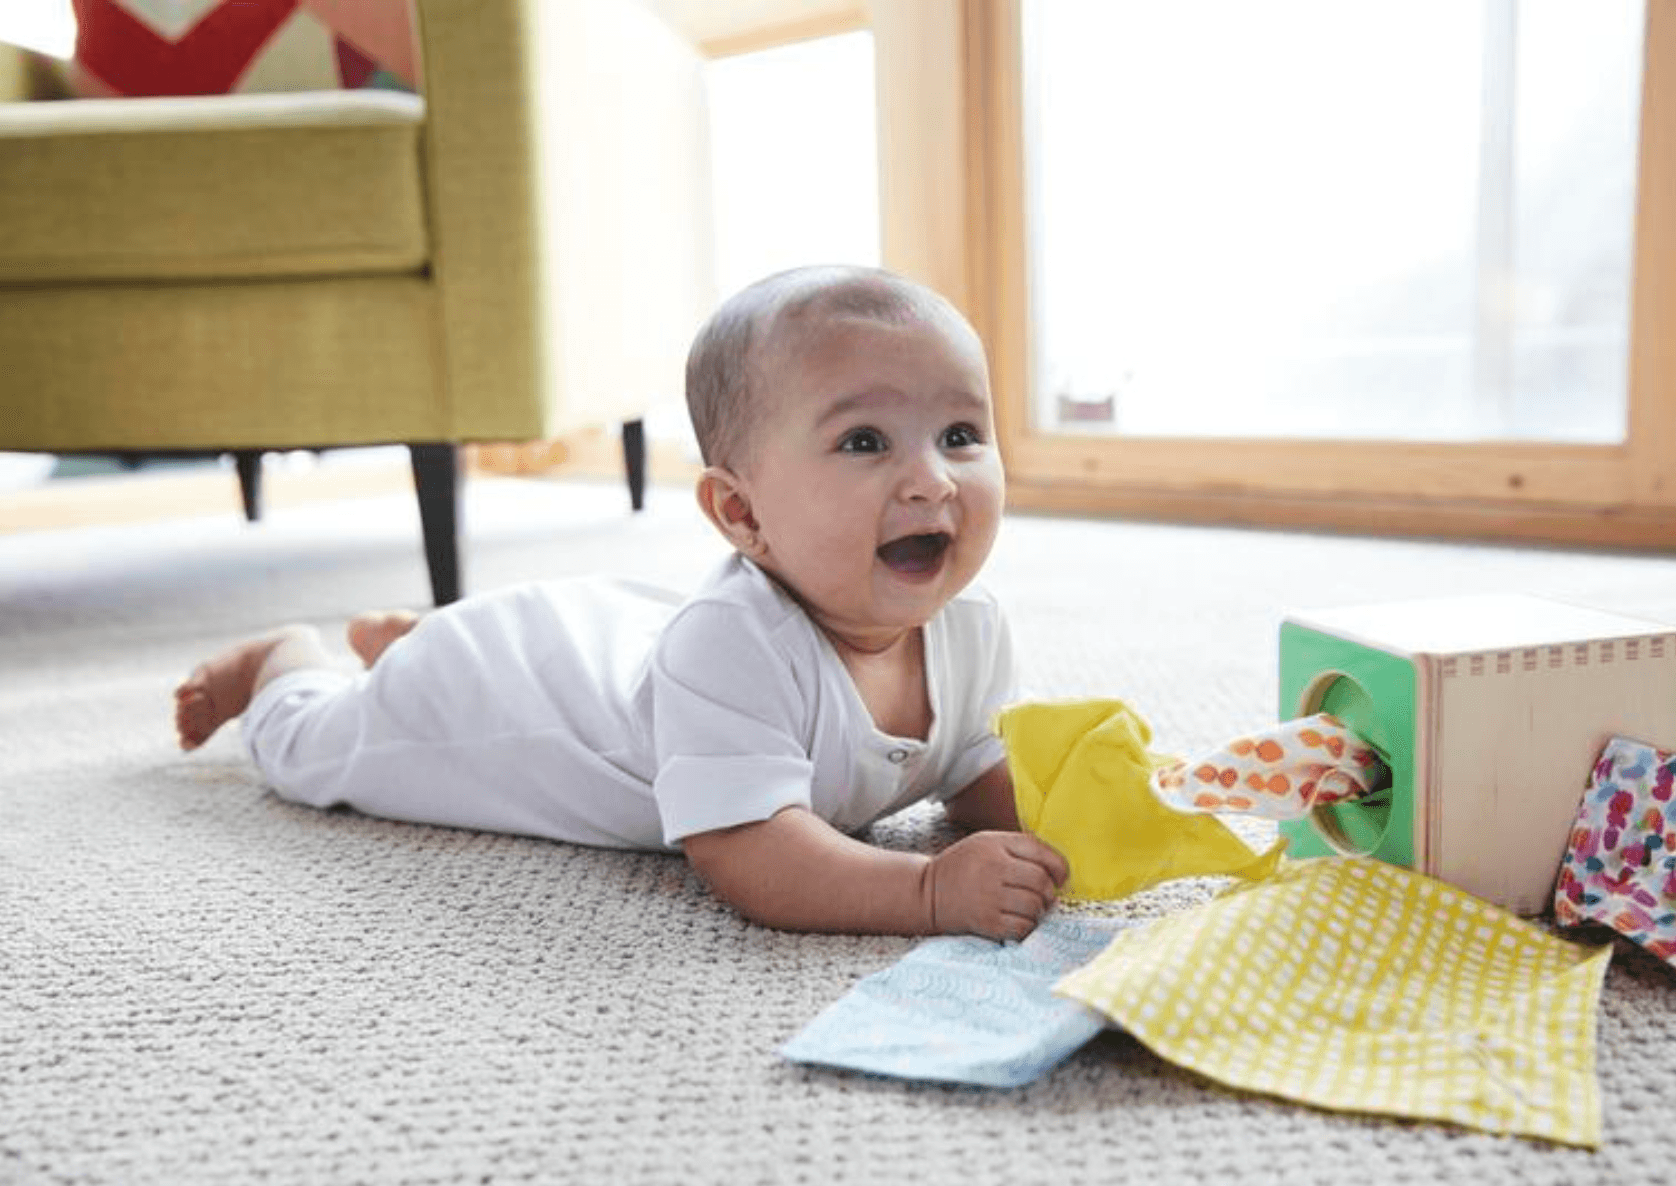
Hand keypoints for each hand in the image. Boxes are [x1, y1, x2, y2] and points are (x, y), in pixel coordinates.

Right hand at [926, 831, 1068, 940]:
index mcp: (995, 845)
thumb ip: (1020, 847)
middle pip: (1041, 882)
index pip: (1041, 853)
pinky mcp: (986, 923)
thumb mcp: (988, 842)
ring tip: (1028, 907)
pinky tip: (1017, 920)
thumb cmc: (965, 865)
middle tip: (1042, 896)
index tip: (1060, 877)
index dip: (1059, 867)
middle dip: (1049, 892)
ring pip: (1034, 907)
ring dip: (1038, 910)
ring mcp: (989, 898)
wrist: (928, 892)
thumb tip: (1058, 872)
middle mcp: (992, 869)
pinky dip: (1026, 926)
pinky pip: (1022, 927)